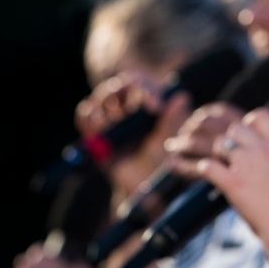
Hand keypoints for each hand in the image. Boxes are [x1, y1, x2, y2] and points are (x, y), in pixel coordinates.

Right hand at [76, 72, 193, 194]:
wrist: (143, 183)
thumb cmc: (159, 159)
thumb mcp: (165, 139)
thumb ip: (170, 119)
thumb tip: (182, 96)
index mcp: (146, 106)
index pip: (141, 84)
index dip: (146, 89)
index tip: (155, 106)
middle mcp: (127, 110)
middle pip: (118, 87)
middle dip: (120, 88)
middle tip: (127, 103)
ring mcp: (111, 121)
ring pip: (101, 99)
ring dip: (102, 99)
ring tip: (107, 112)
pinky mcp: (96, 135)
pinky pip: (86, 119)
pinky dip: (86, 115)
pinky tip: (93, 116)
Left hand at [169, 108, 268, 241]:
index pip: (262, 115)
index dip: (250, 122)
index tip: (248, 136)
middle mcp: (264, 150)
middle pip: (237, 127)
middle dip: (231, 140)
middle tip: (231, 155)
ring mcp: (247, 165)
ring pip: (221, 144)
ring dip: (218, 154)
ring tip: (221, 166)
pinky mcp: (233, 183)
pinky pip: (209, 166)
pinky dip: (206, 170)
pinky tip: (210, 175)